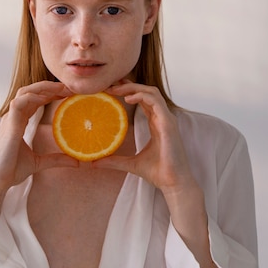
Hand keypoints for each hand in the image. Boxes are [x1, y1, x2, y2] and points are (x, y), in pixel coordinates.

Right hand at [0, 81, 77, 201]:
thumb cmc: (10, 170)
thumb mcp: (39, 162)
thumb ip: (56, 159)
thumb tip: (77, 162)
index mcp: (18, 121)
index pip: (35, 100)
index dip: (50, 94)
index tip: (68, 94)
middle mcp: (13, 117)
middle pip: (31, 91)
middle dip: (50, 87)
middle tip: (70, 88)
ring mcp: (10, 119)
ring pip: (24, 92)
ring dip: (44, 88)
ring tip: (62, 89)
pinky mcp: (9, 126)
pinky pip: (18, 103)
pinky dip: (32, 97)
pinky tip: (46, 98)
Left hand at [95, 81, 216, 266]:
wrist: (173, 183)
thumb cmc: (158, 172)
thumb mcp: (130, 164)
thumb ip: (114, 161)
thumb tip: (94, 162)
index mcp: (155, 122)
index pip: (142, 99)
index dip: (128, 90)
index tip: (110, 88)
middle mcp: (162, 117)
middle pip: (146, 91)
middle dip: (128, 85)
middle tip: (109, 85)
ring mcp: (166, 118)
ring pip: (151, 92)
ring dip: (133, 87)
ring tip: (116, 89)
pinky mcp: (168, 123)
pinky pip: (156, 101)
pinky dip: (142, 96)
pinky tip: (128, 99)